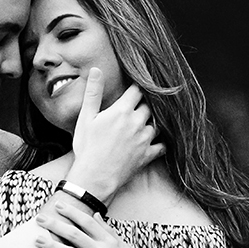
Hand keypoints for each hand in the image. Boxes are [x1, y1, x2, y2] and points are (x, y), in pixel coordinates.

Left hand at [35, 203, 164, 247]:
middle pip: (74, 234)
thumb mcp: (123, 246)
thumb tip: (96, 214)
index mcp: (109, 240)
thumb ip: (108, 230)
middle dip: (55, 225)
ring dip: (52, 246)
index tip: (58, 205)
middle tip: (39, 219)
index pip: (87, 222)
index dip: (71, 212)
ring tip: (37, 240)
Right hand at [66, 68, 163, 199]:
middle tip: (140, 104)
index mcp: (122, 111)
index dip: (137, 87)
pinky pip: (162, 145)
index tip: (135, 88)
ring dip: (153, 121)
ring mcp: (144, 139)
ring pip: (157, 123)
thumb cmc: (87, 148)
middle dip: (145, 104)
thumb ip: (93, 92)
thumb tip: (96, 70)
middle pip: (149, 106)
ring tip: (147, 120)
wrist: (94, 178)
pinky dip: (161, 142)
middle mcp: (137, 122)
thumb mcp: (86, 118)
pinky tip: (157, 141)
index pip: (137, 91)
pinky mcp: (147, 155)